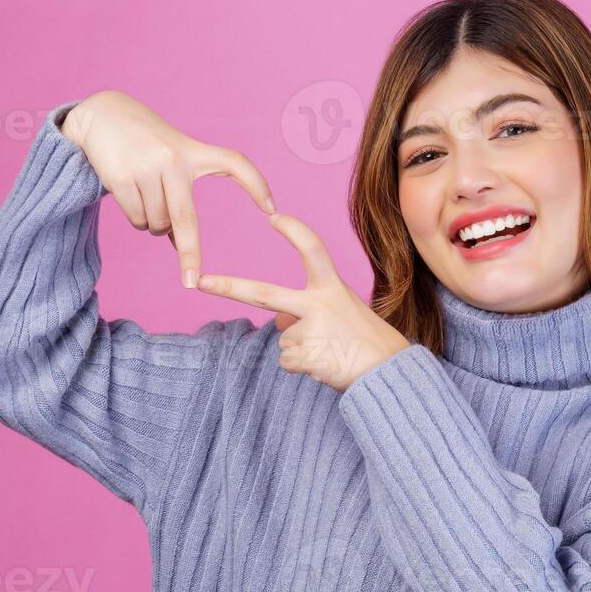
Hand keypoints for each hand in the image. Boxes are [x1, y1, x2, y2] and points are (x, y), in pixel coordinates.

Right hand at [61, 90, 275, 287]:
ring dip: (154, 226)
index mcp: (193, 152)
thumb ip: (180, 196)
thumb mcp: (171, 159)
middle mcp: (173, 158)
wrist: (103, 114)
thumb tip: (177, 243)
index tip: (272, 210)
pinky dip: (137, 219)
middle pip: (186, 219)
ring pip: (157, 224)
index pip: (234, 163)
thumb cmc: (145, 142)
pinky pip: (136, 218)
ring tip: (145, 196)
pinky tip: (130, 194)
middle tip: (190, 282)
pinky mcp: (121, 176)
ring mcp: (146, 167)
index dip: (256, 185)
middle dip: (189, 254)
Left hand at [193, 212, 410, 391]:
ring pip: (284, 339)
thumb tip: (278, 321)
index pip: (312, 249)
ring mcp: (309, 332)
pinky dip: (303, 367)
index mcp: (332, 288)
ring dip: (301, 349)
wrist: (390, 374)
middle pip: (262, 294)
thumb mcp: (344, 312)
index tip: (275, 217)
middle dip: (227, 287)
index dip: (294, 231)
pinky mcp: (305, 358)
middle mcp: (318, 305)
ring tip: (332, 353)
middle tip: (199, 282)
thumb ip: (310, 309)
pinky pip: (287, 362)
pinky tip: (326, 365)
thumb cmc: (370, 341)